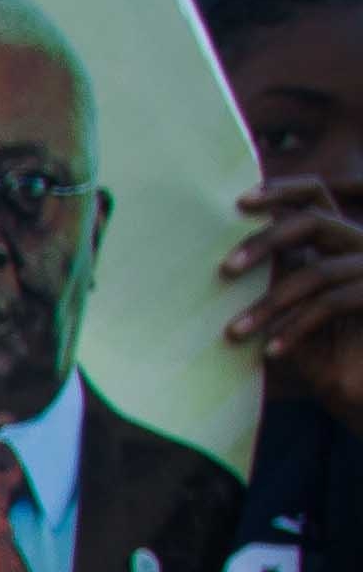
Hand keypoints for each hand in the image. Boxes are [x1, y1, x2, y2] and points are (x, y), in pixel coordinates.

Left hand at [224, 177, 362, 417]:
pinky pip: (333, 303)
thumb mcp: (287, 304)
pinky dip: (297, 328)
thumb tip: (222, 255)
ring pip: (317, 272)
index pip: (314, 193)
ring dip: (270, 305)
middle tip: (225, 270)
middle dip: (266, 241)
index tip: (238, 202)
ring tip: (234, 333)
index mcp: (335, 238)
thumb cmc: (319, 346)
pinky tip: (271, 353)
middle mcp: (358, 244)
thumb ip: (272, 272)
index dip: (280, 190)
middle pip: (312, 221)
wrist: (357, 382)